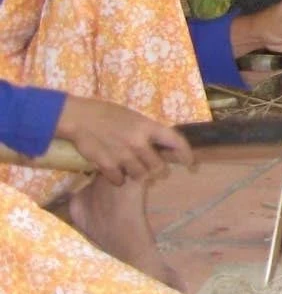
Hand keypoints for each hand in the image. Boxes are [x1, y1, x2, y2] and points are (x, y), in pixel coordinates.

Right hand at [55, 95, 192, 185]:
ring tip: (130, 168)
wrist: (79, 117)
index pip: (176, 141)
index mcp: (147, 127)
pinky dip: (119, 179)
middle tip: (150, 166)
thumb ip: (148, 131)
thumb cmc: (107, 114)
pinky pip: (120, 180)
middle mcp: (138, 142)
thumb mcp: (134, 117)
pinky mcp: (107, 164)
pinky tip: (115, 172)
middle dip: (155, 169)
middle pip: (158, 166)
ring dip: (137, 174)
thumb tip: (162, 145)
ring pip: (140, 175)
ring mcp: (123, 155)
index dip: (185, 154)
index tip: (189, 162)